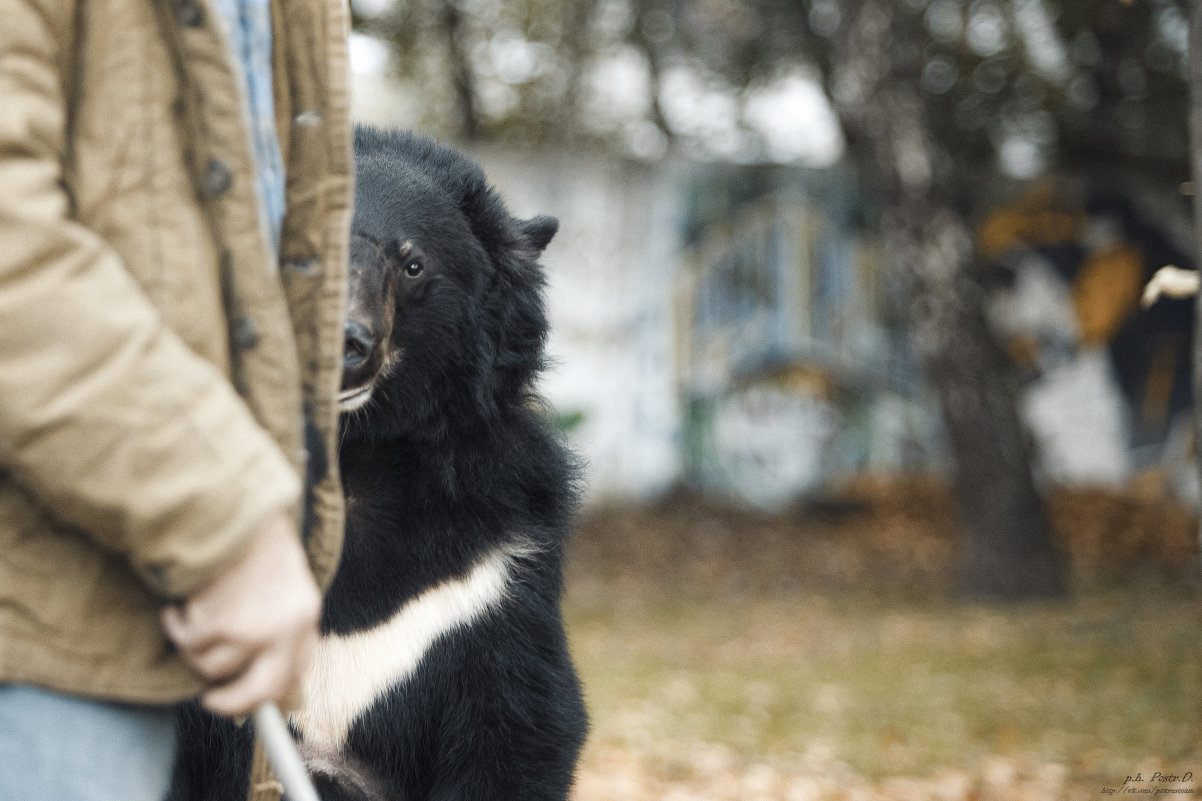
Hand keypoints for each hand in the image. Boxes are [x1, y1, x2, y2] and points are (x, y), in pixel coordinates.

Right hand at [161, 511, 320, 716]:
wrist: (232, 504)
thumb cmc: (251, 538)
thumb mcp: (280, 579)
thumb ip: (275, 622)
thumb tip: (251, 674)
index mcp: (306, 614)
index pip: (294, 672)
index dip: (267, 691)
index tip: (245, 696)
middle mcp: (286, 627)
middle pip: (261, 691)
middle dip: (231, 703)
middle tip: (211, 700)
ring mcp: (254, 628)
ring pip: (212, 667)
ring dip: (192, 646)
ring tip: (189, 616)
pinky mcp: (219, 622)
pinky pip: (187, 642)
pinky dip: (175, 624)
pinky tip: (178, 603)